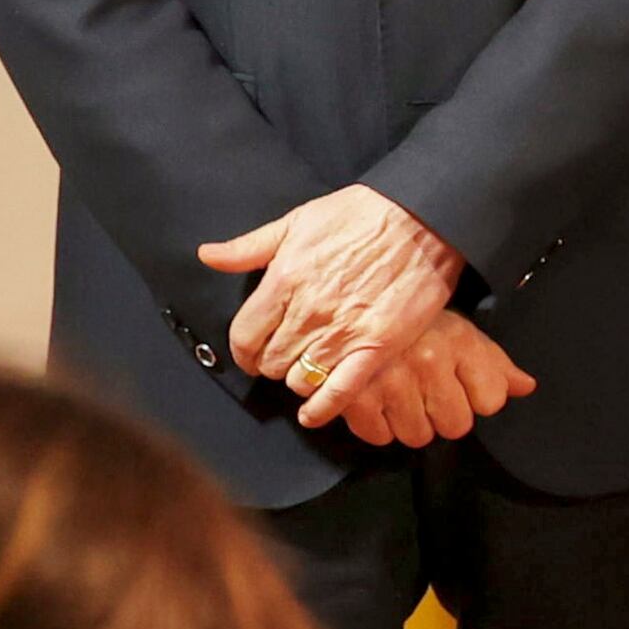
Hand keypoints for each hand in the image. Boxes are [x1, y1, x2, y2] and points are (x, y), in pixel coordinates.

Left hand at [202, 184, 466, 429]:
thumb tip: (207, 256)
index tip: (251, 354)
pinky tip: (313, 414)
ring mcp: (343, 332)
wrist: (422, 219)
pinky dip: (323, 408)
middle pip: (270, 362)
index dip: (243, 352)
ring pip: (300, 380)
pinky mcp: (377, 346)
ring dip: (299, 379)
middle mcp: (308, 312)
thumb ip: (249, 246)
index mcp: (283, 280)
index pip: (244, 336)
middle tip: (285, 358)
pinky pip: (340, 391)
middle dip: (272, 363)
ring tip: (308, 370)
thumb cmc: (360, 214)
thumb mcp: (297, 220)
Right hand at [329, 312, 539, 449]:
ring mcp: (389, 380)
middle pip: (455, 426)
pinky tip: (375, 400)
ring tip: (399, 395)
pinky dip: (376, 425)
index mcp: (457, 341)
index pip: (491, 401)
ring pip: (418, 436)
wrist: (346, 302)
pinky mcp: (354, 397)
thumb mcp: (457, 330)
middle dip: (442, 414)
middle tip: (425, 392)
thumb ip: (494, 362)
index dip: (476, 398)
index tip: (460, 386)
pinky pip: (379, 436)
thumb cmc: (406, 321)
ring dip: (409, 422)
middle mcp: (427, 360)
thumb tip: (526, 386)